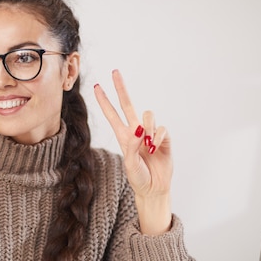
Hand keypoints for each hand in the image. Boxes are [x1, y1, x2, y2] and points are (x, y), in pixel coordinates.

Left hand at [94, 69, 172, 234]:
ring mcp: (149, 133)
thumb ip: (132, 146)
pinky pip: (161, 128)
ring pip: (147, 115)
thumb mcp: (130, 164)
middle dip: (121, 88)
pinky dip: (158, 137)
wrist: (154, 188)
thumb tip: (138, 129)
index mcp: (123, 136)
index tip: (96, 86)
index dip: (104, 101)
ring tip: (148, 145)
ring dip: (147, 127)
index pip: (112, 114)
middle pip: (127, 104)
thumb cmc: (138, 177)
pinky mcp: (163, 138)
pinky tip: (156, 148)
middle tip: (115, 72)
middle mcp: (135, 131)